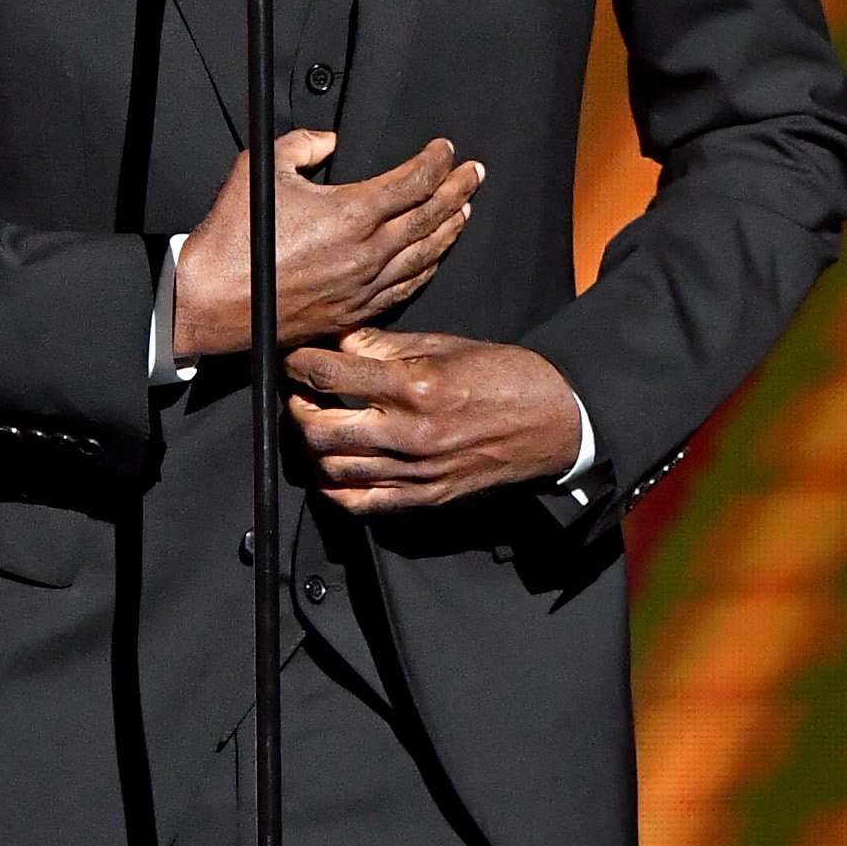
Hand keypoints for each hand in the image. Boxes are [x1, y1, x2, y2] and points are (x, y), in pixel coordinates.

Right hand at [172, 133, 482, 358]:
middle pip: (429, 216)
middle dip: (457, 190)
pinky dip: (427, 268)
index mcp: (351, 213)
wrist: (212, 300)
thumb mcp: (262, 168)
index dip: (435, 161)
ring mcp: (365, 286)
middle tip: (474, 173)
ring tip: (465, 211)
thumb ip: (302, 144)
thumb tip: (327, 141)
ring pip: (424, 255)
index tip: (445, 148)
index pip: (412, 181)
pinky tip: (434, 258)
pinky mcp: (354, 312)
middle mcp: (367, 252)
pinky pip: (405, 288)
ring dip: (449, 229)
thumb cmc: (235, 238)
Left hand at [284, 328, 582, 514]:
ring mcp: (415, 472)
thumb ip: (385, 346)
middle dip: (297, 406)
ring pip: (332, 468)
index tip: (294, 357)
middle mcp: (409, 433)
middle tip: (300, 392)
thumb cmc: (502, 375)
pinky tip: (335, 466)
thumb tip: (340, 342)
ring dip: (313, 446)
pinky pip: (361, 503)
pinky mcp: (425, 497)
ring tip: (317, 425)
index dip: (300, 363)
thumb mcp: (443, 344)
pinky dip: (336, 486)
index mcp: (414, 385)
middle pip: (318, 428)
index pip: (330, 375)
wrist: (552, 419)